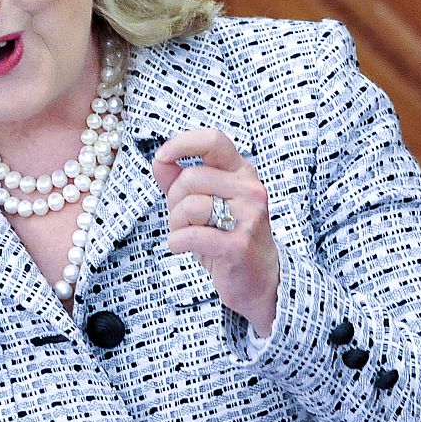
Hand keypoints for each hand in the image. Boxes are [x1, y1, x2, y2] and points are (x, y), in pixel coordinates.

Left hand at [153, 128, 280, 335]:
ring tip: (188, 234)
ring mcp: (247, 217)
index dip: (182, 144)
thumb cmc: (229, 237)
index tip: (163, 157)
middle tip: (183, 219)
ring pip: (189, 206)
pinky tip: (182, 246)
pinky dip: (177, 241)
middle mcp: (250, 190)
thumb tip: (160, 160)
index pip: (213, 141)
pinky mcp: (238, 245)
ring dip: (176, 224)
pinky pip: (191, 235)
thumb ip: (181, 179)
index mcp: (242, 173)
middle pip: (191, 178)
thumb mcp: (207, 202)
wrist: (261, 280)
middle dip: (174, 200)